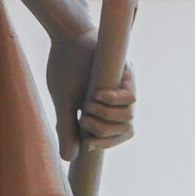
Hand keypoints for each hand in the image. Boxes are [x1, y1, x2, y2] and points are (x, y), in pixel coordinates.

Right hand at [46, 32, 137, 159]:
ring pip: (129, 117)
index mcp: (105, 109)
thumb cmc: (66, 68)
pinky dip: (114, 100)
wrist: (67, 36)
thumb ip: (68, 128)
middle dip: (105, 133)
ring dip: (107, 117)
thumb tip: (69, 158)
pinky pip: (130, 97)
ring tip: (88, 106)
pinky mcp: (127, 73)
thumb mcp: (64, 103)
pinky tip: (98, 94)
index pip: (118, 135)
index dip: (107, 143)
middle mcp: (118, 100)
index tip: (88, 144)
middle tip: (84, 121)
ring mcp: (124, 87)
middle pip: (127, 130)